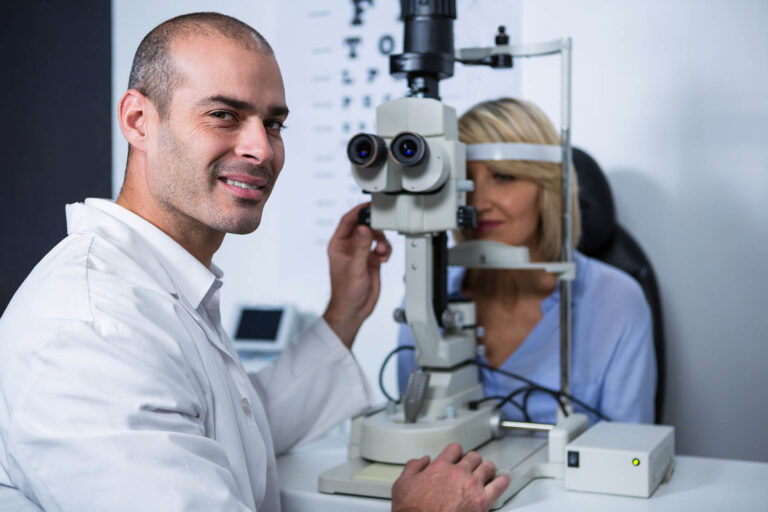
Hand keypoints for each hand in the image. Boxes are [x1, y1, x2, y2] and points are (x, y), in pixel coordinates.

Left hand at [323, 203, 390, 347]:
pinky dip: (386, 250)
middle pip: (364, 226)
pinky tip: (383, 259)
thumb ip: (361, 247)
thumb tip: (364, 228)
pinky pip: (381, 247)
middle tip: (382, 231)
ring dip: (382, 241)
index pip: (347, 221)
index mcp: (338, 245)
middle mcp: (349, 247)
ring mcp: (361, 253)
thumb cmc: (346, 293)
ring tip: (382, 252)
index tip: (369, 206)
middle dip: (375, 229)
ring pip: (375, 236)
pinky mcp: (371, 260)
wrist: (354, 310)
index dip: (358, 212)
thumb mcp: (355, 267)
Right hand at [391, 443, 510, 511]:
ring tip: (487, 472)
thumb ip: (413, 467)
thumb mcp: (402, 485)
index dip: (456, 452)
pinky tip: (502, 481)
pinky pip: (499, 485)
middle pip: (473, 456)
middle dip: (472, 460)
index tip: (456, 456)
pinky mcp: (482, 502)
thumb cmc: (413, 511)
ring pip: (487, 467)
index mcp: (440, 467)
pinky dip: (502, 482)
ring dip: (487, 469)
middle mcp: (458, 473)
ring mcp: (472, 486)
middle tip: (472, 466)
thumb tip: (421, 460)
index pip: (454, 449)